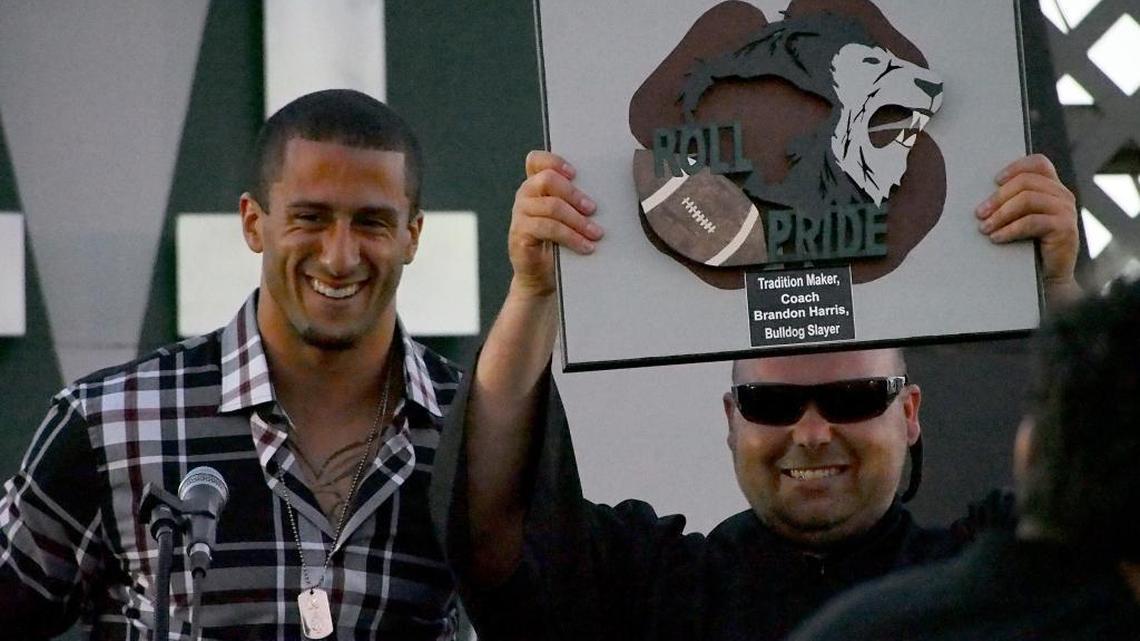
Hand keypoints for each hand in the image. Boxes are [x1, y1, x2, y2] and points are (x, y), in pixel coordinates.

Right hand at [509, 150, 601, 297]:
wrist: (541, 275)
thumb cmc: (558, 242)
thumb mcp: (566, 217)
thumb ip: (575, 202)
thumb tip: (607, 193)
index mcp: (535, 185)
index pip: (536, 160)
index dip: (554, 161)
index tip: (575, 173)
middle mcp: (525, 195)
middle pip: (547, 180)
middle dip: (574, 194)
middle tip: (593, 209)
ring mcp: (520, 214)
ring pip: (551, 207)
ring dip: (578, 220)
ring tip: (596, 233)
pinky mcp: (520, 234)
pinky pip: (548, 228)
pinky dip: (571, 237)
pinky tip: (585, 246)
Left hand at [975, 154, 1080, 304]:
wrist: (1048, 277)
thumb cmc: (1029, 246)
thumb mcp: (1021, 218)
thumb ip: (1012, 202)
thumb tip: (982, 198)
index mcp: (1052, 188)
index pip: (1038, 164)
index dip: (1015, 167)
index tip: (994, 181)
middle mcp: (1062, 195)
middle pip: (1026, 182)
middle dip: (998, 197)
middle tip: (979, 213)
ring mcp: (1066, 211)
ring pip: (1027, 199)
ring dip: (1001, 214)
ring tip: (985, 227)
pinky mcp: (1065, 228)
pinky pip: (1031, 221)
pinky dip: (1009, 229)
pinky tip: (996, 238)